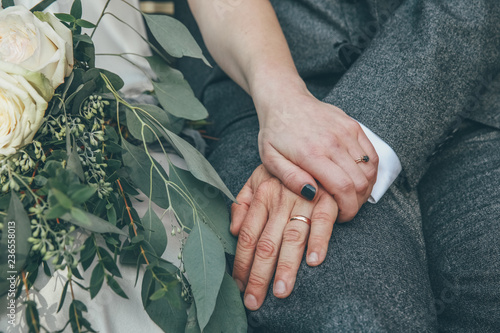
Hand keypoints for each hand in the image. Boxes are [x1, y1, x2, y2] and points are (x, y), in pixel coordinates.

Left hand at [231, 165, 337, 309]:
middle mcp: (280, 199)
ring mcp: (304, 199)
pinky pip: (324, 222)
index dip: (241, 264)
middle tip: (254, 301)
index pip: (247, 236)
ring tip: (281, 292)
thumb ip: (242, 203)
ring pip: (292, 237)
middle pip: (266, 243)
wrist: (310, 139)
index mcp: (261, 195)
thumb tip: (233, 230)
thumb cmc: (283, 168)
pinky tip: (314, 262)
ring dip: (287, 267)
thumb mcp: (256, 178)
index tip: (238, 286)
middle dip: (259, 276)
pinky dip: (319, 241)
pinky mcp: (327, 198)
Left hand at [255, 85, 377, 221]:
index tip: (342, 217)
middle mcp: (333, 142)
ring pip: (370, 170)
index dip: (348, 209)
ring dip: (365, 189)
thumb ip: (290, 178)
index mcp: (312, 153)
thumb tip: (312, 195)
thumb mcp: (270, 159)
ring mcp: (346, 132)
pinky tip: (357, 178)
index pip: (343, 188)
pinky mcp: (354, 125)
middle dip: (357, 203)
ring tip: (350, 195)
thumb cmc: (275, 132)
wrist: (284, 100)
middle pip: (360, 182)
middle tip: (345, 208)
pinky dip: (369, 171)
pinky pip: (372, 155)